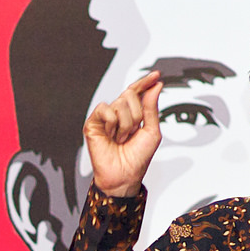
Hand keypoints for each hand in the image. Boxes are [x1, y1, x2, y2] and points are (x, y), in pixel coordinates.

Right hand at [83, 71, 162, 197]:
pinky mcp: (93, 122)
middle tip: (132, 133)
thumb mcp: (152, 131)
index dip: (146, 82)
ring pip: (119, 103)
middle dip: (137, 114)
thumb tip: (156, 86)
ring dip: (126, 124)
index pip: (137, 92)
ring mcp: (105, 117)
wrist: (123, 175)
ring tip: (121, 139)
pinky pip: (105, 109)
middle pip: (130, 94)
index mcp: (133, 114)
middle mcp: (118, 113)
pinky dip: (112, 123)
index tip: (156, 75)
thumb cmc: (137, 158)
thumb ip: (152, 108)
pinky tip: (110, 136)